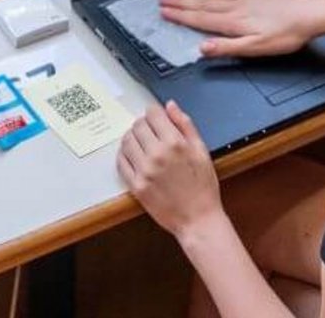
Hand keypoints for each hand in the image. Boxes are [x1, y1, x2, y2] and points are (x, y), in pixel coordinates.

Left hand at [118, 101, 222, 237]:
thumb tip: (170, 105)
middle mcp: (157, 154)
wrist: (198, 218)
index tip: (156, 116)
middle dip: (143, 123)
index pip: (152, 113)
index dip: (154, 111)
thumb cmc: (203, 185)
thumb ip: (185, 124)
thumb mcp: (201, 150)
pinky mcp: (136, 186)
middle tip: (149, 129)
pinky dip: (124, 155)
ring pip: (126, 141)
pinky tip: (133, 156)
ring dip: (132, 137)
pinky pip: (121, 162)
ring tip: (141, 142)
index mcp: (175, 142)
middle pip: (137, 125)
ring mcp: (144, 171)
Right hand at [160, 0, 321, 56]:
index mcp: (234, 20)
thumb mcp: (258, 48)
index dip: (181, 15)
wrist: (311, 12)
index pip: (201, 17)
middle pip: (203, 2)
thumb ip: (229, 47)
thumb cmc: (288, 33)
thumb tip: (203, 48)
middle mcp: (236, 4)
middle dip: (180, 1)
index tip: (164, 12)